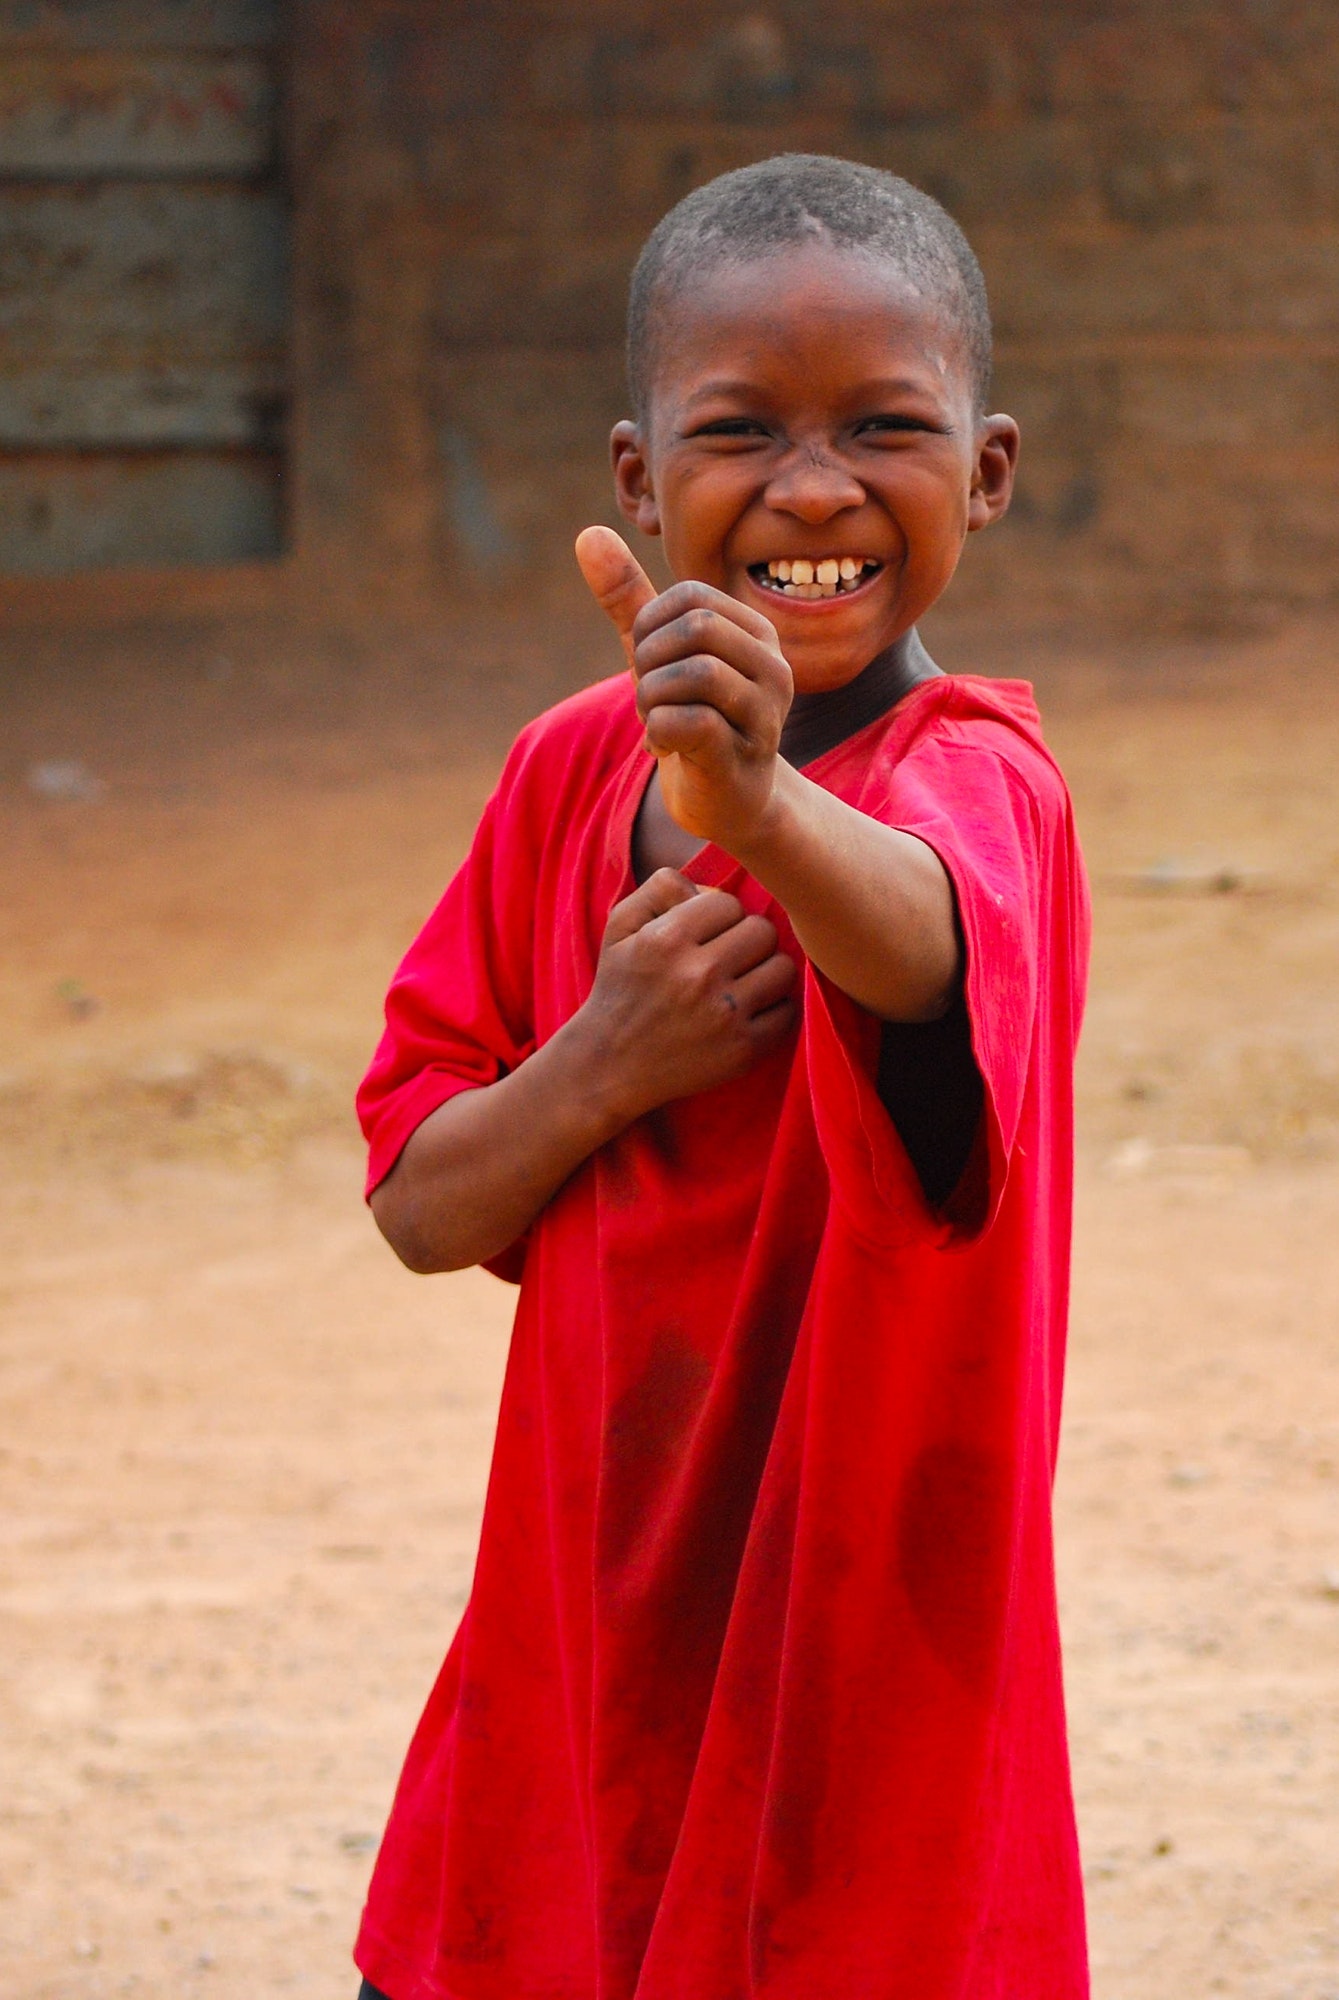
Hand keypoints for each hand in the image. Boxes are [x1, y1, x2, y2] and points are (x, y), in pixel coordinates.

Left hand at [575, 526, 793, 850]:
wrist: (728, 802)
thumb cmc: (694, 720)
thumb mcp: (657, 656)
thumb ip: (629, 599)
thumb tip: (588, 533)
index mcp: (757, 633)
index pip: (690, 598)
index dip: (651, 626)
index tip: (650, 665)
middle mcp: (774, 666)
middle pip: (695, 629)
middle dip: (650, 662)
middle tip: (649, 696)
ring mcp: (766, 714)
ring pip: (693, 675)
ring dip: (652, 700)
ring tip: (656, 723)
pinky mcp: (743, 757)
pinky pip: (687, 723)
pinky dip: (657, 731)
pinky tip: (665, 747)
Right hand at [575, 866, 796, 1121]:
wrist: (608, 1065)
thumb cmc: (619, 989)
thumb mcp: (620, 927)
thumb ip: (660, 887)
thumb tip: (708, 884)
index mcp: (667, 939)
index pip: (730, 903)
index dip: (721, 917)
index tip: (708, 936)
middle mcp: (698, 975)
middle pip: (763, 931)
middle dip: (748, 940)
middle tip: (730, 958)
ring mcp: (724, 1015)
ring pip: (783, 968)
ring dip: (767, 972)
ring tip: (743, 982)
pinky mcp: (743, 1050)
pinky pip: (788, 1011)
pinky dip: (774, 1010)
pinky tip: (749, 1012)